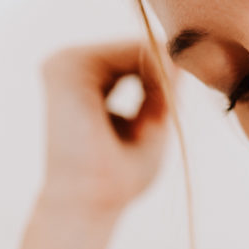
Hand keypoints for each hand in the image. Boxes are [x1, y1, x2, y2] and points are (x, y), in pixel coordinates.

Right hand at [39, 41, 172, 216]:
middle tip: (175, 107)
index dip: (167, 78)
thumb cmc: (119, 176)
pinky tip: (162, 95)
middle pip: (137, 51)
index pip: (137, 61)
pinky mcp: (70, 66)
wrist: (92, 199)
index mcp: (88, 83)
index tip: (179, 105)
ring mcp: (67, 62)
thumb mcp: (152, 125)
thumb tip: (181, 59)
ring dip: (163, 75)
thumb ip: (163, 91)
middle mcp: (72, 67)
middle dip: (166, 74)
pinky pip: (127, 50)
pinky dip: (154, 70)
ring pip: (136, 49)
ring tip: (166, 110)